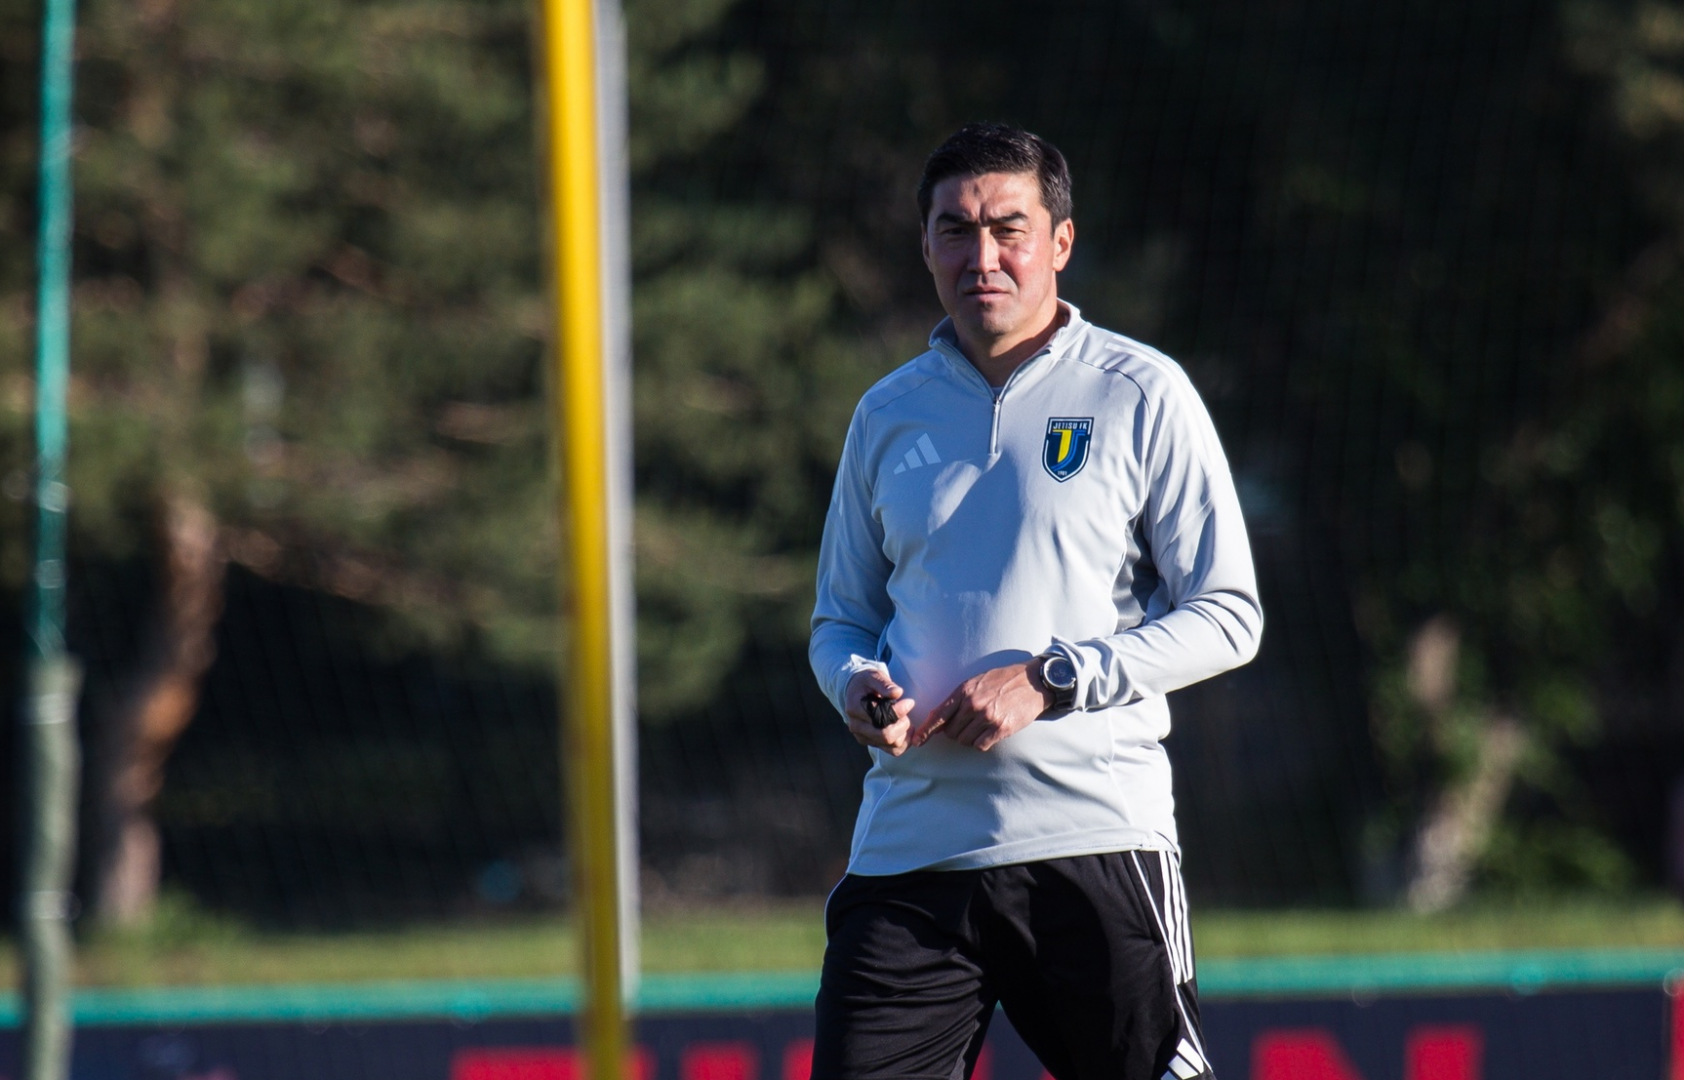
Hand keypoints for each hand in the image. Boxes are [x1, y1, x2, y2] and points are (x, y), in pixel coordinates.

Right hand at [844, 670, 915, 756]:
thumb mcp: (874, 676)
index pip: (880, 717)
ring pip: (892, 745)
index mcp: (855, 709)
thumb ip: (885, 684)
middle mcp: (857, 726)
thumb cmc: (866, 683)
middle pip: (886, 736)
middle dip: (902, 724)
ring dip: (904, 732)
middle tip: (907, 711)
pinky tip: (907, 729)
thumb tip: (897, 692)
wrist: (857, 692)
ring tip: (905, 718)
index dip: (898, 712)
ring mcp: (864, 737)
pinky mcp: (872, 743)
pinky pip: (893, 751)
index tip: (909, 702)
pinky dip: (905, 742)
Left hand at [915, 659, 1052, 751]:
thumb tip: (940, 721)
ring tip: (981, 726)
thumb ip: (958, 699)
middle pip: (951, 732)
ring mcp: (987, 717)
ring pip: (965, 740)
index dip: (926, 730)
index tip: (917, 741)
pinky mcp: (1000, 729)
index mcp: (964, 691)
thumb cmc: (1002, 681)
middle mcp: (973, 704)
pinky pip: (980, 745)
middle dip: (955, 732)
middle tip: (968, 724)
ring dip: (969, 738)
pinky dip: (981, 743)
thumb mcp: (976, 682)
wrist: (1032, 682)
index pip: (938, 714)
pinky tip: (989, 733)